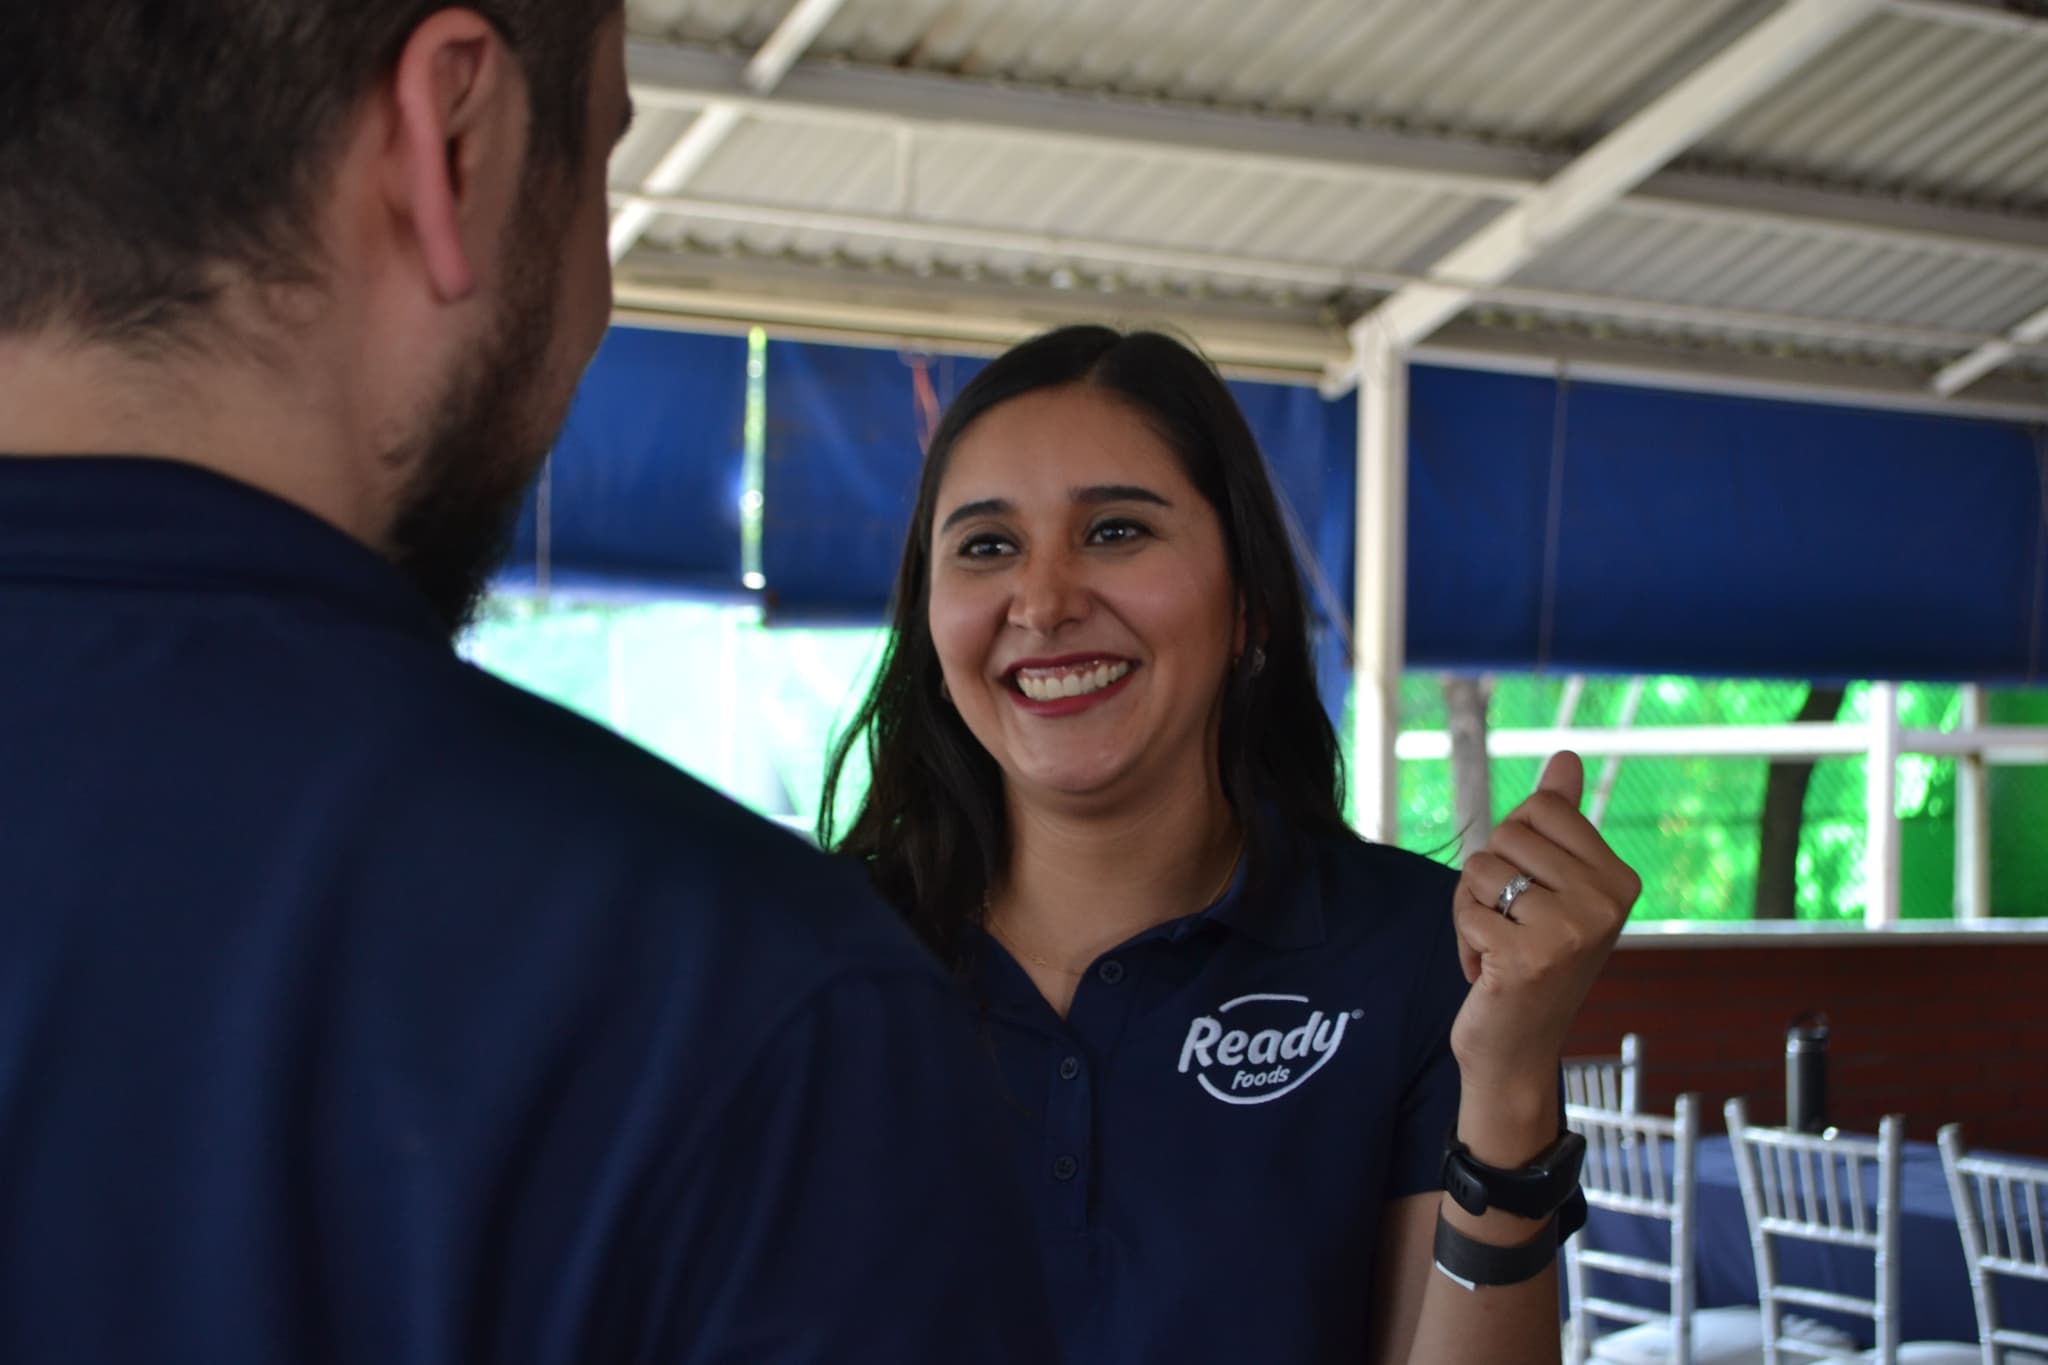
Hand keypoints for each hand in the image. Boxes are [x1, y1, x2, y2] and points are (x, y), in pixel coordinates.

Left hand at [1448, 751, 1640, 1099]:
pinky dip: (1464, 940)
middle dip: (1489, 877)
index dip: (1515, 842)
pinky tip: (1489, 973)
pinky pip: (1465, 909)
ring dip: (1472, 909)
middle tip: (1510, 925)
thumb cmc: (1531, 960)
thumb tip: (1565, 757)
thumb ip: (1559, 822)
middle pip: (1506, 833)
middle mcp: (1607, 902)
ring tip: (1499, 948)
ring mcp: (1572, 931)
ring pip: (1480, 869)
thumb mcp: (1553, 888)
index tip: (1531, 891)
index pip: (1543, 807)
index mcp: (1619, 879)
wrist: (1517, 1050)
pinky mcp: (1530, 957)